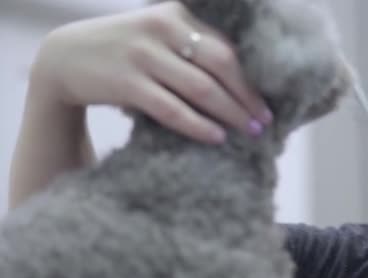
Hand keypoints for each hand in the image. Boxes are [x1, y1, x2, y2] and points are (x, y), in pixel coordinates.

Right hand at [30, 2, 271, 142]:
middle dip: (247, 96)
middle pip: (222, 65)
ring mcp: (143, 55)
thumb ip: (192, 49)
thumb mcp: (158, 37)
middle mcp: (162, 28)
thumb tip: (241, 85)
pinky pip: (172, 109)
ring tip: (248, 131)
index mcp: (176, 15)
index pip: (225, 47)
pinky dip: (198, 125)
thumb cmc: (125, 50)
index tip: (267, 100)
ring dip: (230, 113)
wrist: (65, 57)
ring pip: (201, 88)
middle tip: (264, 120)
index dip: (251, 76)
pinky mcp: (127, 83)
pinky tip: (216, 137)